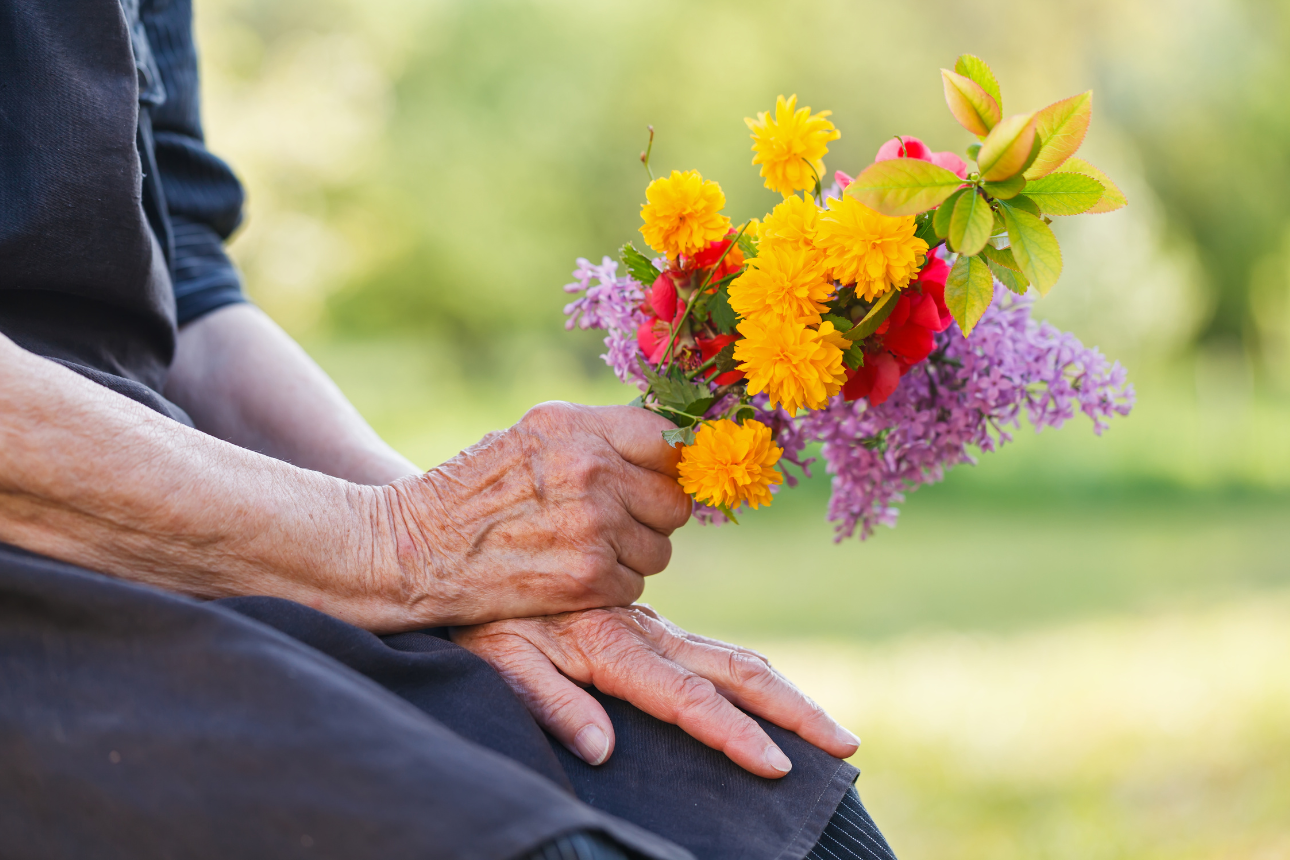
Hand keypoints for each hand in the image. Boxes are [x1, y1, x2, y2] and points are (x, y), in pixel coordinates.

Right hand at [376, 403, 691, 628]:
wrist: (413, 550)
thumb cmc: (470, 494)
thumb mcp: (528, 437)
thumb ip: (596, 438)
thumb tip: (669, 449)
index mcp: (575, 425)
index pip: (665, 438)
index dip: (667, 465)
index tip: (655, 480)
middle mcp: (590, 467)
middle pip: (673, 500)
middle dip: (651, 517)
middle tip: (612, 524)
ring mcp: (593, 523)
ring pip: (659, 548)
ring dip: (631, 557)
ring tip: (581, 549)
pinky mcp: (589, 577)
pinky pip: (635, 586)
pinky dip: (609, 589)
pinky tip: (568, 577)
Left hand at [451, 605, 859, 778]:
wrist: (471, 549)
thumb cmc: (480, 614)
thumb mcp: (499, 656)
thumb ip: (547, 699)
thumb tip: (601, 750)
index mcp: (610, 644)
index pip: (686, 697)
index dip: (734, 734)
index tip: (779, 765)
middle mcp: (642, 631)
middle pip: (733, 672)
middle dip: (792, 710)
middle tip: (844, 745)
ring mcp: (649, 625)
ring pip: (731, 658)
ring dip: (785, 692)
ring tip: (829, 728)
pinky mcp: (644, 624)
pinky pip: (711, 649)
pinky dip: (754, 673)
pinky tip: (774, 694)